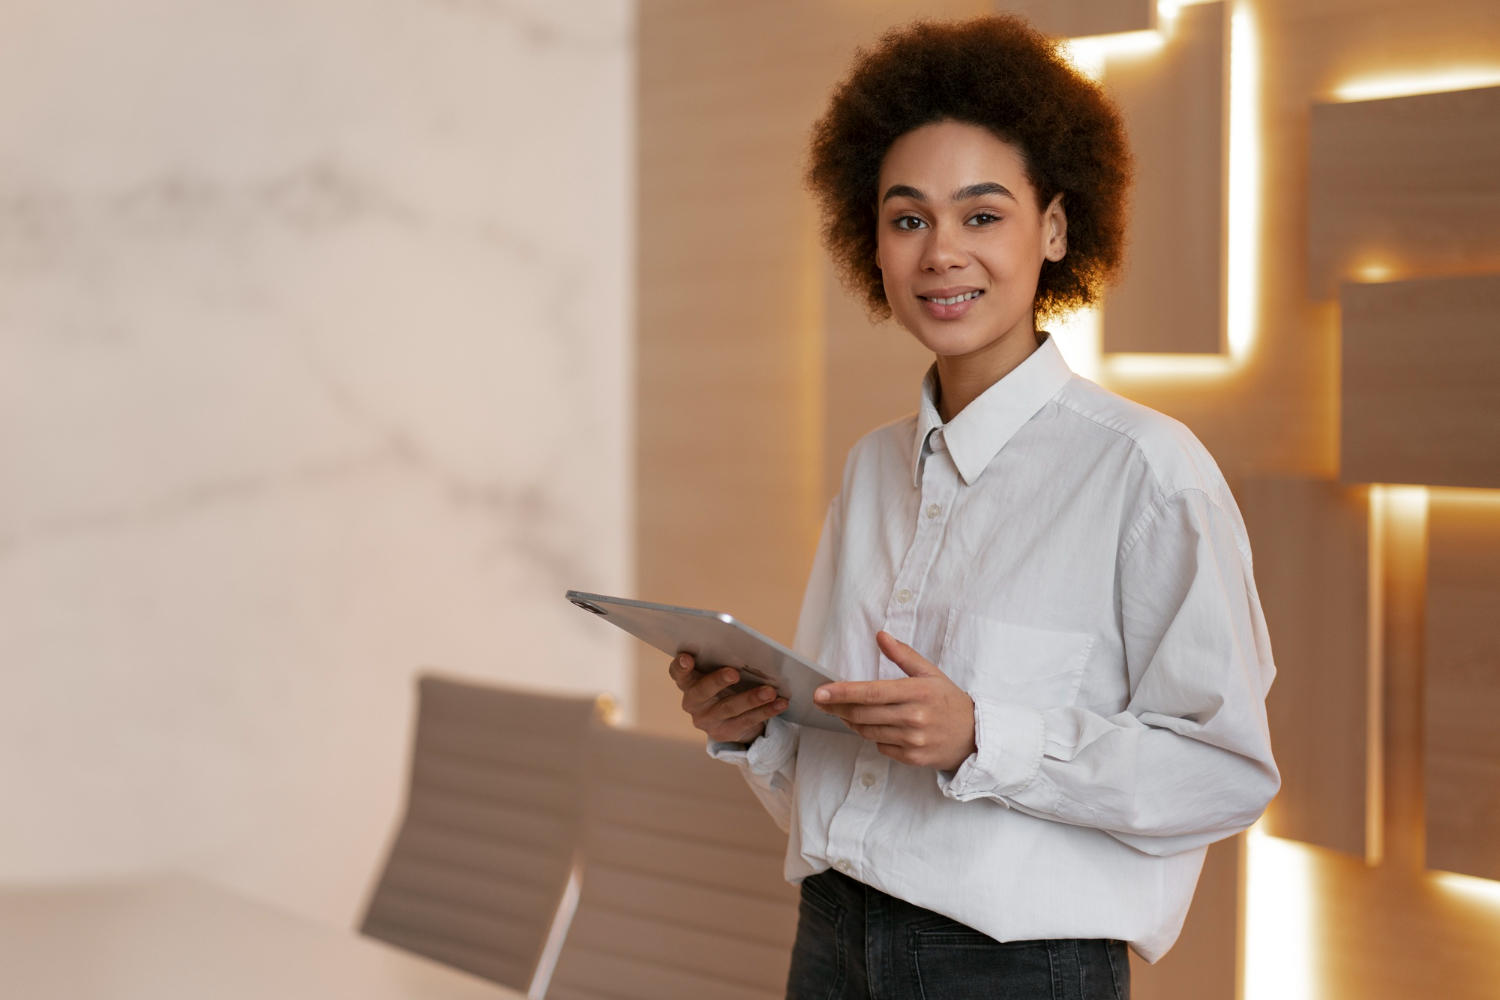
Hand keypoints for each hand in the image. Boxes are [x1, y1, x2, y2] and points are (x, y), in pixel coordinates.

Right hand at [668, 653, 787, 743]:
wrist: (733, 716)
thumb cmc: (727, 683)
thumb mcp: (721, 671)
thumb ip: (725, 662)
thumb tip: (750, 651)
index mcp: (688, 682)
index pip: (678, 673)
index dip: (680, 666)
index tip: (687, 657)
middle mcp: (693, 702)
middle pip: (701, 691)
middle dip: (717, 681)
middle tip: (734, 672)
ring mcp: (707, 720)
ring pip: (729, 708)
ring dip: (751, 698)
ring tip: (770, 691)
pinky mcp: (724, 733)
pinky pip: (747, 721)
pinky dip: (766, 711)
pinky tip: (780, 703)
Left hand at [812, 631, 976, 769]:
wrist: (974, 736)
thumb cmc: (948, 701)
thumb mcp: (930, 673)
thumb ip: (903, 655)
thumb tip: (880, 635)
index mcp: (917, 692)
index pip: (871, 692)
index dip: (842, 693)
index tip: (820, 693)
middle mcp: (915, 717)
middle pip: (863, 714)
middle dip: (838, 708)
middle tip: (824, 702)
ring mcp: (913, 740)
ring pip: (867, 732)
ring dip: (852, 722)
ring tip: (847, 712)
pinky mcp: (912, 758)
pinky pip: (880, 746)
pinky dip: (873, 737)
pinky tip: (877, 727)